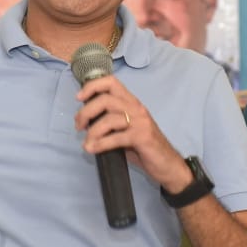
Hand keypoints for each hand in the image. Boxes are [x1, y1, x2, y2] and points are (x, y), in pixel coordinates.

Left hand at [74, 75, 190, 190]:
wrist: (168, 164)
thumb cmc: (144, 147)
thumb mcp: (126, 129)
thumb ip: (110, 121)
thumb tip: (86, 119)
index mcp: (132, 102)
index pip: (111, 82)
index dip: (92, 86)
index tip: (79, 97)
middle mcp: (136, 108)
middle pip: (105, 99)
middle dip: (86, 112)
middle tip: (79, 126)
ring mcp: (140, 122)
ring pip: (108, 119)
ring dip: (92, 132)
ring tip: (87, 143)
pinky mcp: (142, 137)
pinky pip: (115, 138)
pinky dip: (100, 144)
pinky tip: (93, 149)